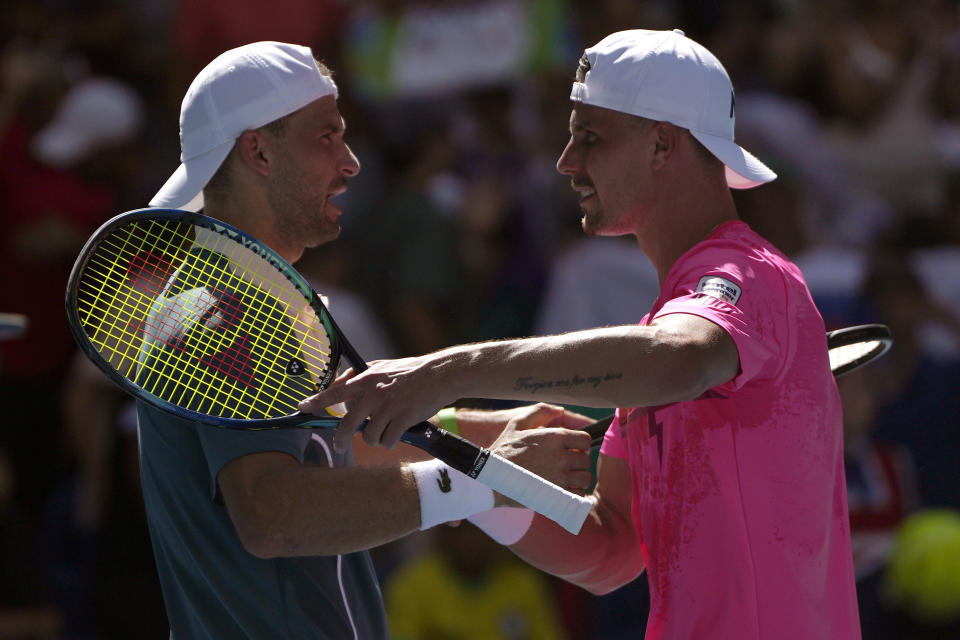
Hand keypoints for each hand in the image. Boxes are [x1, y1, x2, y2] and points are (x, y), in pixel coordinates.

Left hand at [298, 355, 455, 451]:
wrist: (440, 374)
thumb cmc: (411, 371)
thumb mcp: (382, 367)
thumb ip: (362, 377)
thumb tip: (342, 387)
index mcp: (366, 379)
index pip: (335, 392)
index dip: (316, 401)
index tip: (302, 408)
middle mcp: (374, 393)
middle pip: (347, 424)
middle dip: (341, 439)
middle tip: (339, 446)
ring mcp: (388, 407)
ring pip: (369, 436)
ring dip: (375, 439)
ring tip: (384, 432)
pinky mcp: (403, 418)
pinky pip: (388, 441)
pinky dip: (392, 441)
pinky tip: (398, 433)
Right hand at [488, 403, 592, 504]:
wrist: (492, 477)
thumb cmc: (504, 449)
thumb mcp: (518, 423)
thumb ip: (540, 412)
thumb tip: (560, 410)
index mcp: (555, 437)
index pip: (585, 440)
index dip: (579, 444)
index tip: (570, 449)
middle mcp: (561, 456)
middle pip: (586, 460)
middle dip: (577, 462)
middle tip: (564, 464)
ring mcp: (560, 477)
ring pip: (585, 478)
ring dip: (577, 478)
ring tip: (564, 477)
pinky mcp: (557, 494)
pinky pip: (578, 494)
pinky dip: (573, 493)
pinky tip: (560, 489)